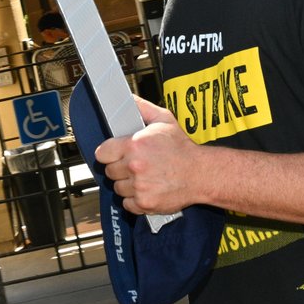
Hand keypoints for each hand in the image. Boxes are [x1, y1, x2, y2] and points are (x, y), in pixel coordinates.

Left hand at [95, 95, 203, 215]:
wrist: (201, 173)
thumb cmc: (182, 148)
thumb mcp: (164, 120)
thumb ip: (142, 108)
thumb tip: (127, 100)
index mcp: (135, 145)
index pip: (102, 153)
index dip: (109, 153)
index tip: (116, 153)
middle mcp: (134, 166)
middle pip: (109, 171)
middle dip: (120, 168)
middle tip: (135, 164)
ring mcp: (139, 186)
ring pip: (118, 188)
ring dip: (127, 184)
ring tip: (143, 176)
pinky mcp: (144, 203)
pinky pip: (127, 203)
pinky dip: (134, 199)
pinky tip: (146, 189)